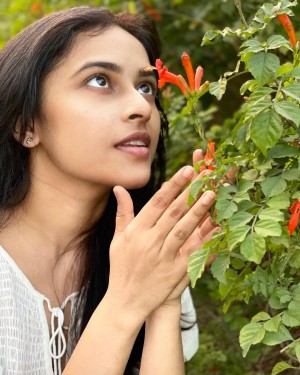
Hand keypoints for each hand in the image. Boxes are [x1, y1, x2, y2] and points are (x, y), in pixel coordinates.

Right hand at [107, 166, 214, 322]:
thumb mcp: (118, 239)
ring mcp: (164, 256)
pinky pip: (194, 253)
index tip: (186, 170)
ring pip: (185, 228)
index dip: (173, 185)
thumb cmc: (121, 267)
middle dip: (190, 190)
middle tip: (205, 173)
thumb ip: (122, 212)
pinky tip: (218, 227)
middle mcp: (150, 241)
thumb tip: (119, 188)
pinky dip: (206, 240)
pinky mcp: (176, 271)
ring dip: (199, 210)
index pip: (158, 202)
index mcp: (136, 231)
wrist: (126, 301)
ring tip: (212, 192)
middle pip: (174, 211)